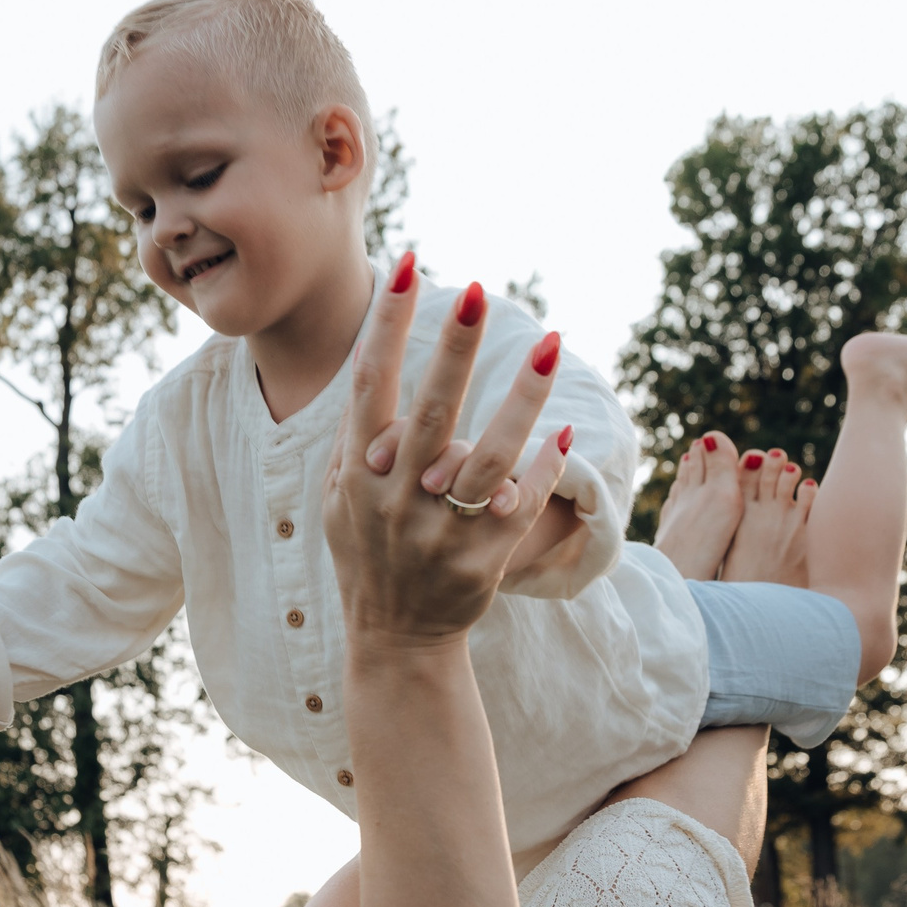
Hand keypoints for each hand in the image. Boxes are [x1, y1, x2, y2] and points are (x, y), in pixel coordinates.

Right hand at [325, 264, 569, 649]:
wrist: (394, 640)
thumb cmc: (369, 550)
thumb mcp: (342, 496)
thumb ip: (359, 435)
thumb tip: (378, 358)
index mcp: (357, 472)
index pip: (370, 383)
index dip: (388, 325)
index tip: (410, 265)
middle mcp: (395, 498)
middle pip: (431, 412)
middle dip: (452, 350)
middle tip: (478, 291)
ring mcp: (441, 530)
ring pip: (488, 455)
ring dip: (521, 398)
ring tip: (552, 343)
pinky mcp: (484, 560)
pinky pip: (522, 503)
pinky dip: (543, 466)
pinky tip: (565, 431)